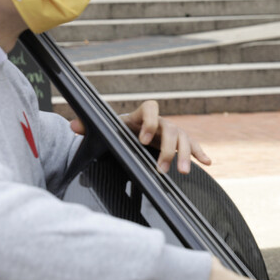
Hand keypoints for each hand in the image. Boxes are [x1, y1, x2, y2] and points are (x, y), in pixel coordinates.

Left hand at [68, 100, 210, 173]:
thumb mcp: (106, 131)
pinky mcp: (179, 143)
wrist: (129, 135)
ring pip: (184, 138)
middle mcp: (159, 122)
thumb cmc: (118, 133)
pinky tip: (207, 163)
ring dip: (185, 154)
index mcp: (140, 115)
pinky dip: (200, 153)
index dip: (148, 121)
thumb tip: (73, 125)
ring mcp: (171, 132)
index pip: (150, 107)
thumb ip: (89, 127)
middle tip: (162, 168)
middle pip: (170, 128)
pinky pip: (193, 145)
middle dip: (168, 149)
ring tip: (183, 172)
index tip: (142, 139)